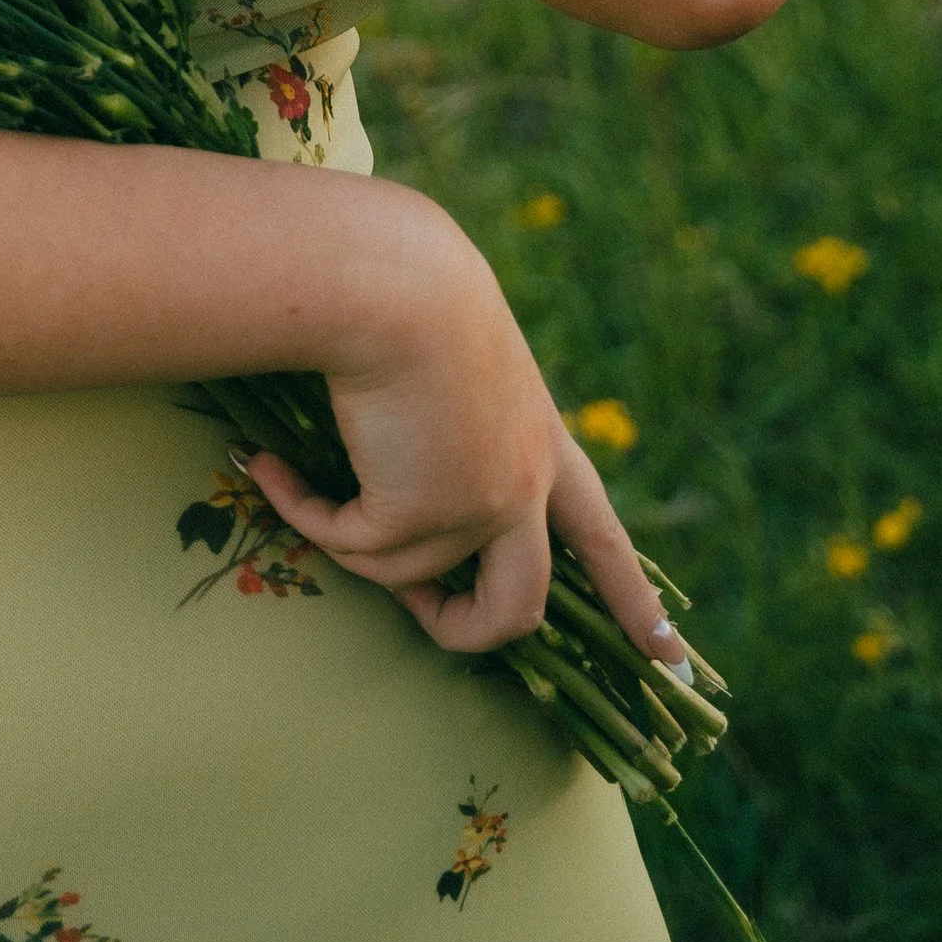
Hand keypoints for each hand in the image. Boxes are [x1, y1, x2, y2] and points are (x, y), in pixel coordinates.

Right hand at [245, 207, 688, 667]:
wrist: (395, 282)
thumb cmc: (410, 292)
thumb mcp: (456, 356)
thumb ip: (452, 416)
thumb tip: (397, 473)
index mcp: (543, 442)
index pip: (600, 535)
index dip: (631, 599)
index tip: (673, 660)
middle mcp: (525, 486)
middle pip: (519, 603)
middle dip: (469, 631)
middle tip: (418, 613)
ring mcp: (478, 508)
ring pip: (407, 578)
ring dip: (352, 545)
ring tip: (299, 486)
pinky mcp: (420, 516)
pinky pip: (347, 543)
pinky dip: (304, 512)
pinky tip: (268, 469)